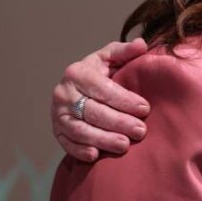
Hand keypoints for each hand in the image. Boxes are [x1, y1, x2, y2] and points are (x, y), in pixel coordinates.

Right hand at [51, 38, 149, 160]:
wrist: (77, 90)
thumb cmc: (100, 73)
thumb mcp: (110, 58)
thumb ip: (125, 51)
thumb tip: (141, 45)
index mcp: (77, 73)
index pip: (103, 89)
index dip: (124, 100)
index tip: (145, 109)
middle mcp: (63, 93)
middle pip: (93, 111)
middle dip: (119, 122)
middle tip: (141, 131)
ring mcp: (58, 114)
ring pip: (80, 130)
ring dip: (103, 139)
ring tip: (125, 145)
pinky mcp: (56, 131)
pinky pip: (67, 143)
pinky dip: (80, 150)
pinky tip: (96, 155)